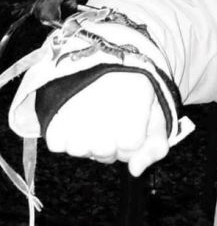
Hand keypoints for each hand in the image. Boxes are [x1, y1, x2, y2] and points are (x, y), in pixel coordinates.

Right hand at [45, 72, 169, 176]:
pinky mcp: (51, 113)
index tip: (131, 118)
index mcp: (131, 104)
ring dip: (86, 140)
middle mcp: (101, 110)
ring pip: (80, 150)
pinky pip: (57, 144)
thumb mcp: (156, 113)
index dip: (132, 138)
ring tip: (92, 116)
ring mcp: (74, 113)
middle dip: (110, 142)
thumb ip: (156, 146)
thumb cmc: (132, 88)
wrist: (99, 55)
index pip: (130, 146)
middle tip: (109, 117)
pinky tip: (74, 118)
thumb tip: (135, 171)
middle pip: (104, 152)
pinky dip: (64, 136)